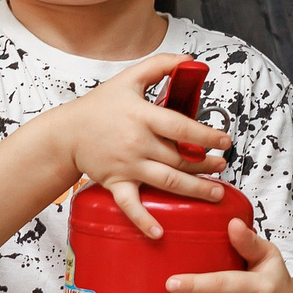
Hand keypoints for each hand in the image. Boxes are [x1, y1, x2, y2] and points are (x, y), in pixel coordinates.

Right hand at [51, 54, 232, 236]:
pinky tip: (160, 232)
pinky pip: (131, 205)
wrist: (67, 132)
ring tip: (215, 193)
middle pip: (179, 158)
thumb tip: (190, 59)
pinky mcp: (116, 183)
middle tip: (222, 167)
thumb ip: (160, 65)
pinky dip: (144, 220)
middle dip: (205, 165)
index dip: (206, 136)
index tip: (225, 141)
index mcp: (142, 116)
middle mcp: (137, 142)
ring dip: (194, 189)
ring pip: (167, 181)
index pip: (181, 127)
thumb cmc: (100, 106)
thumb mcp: (129, 78)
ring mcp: (127, 165)